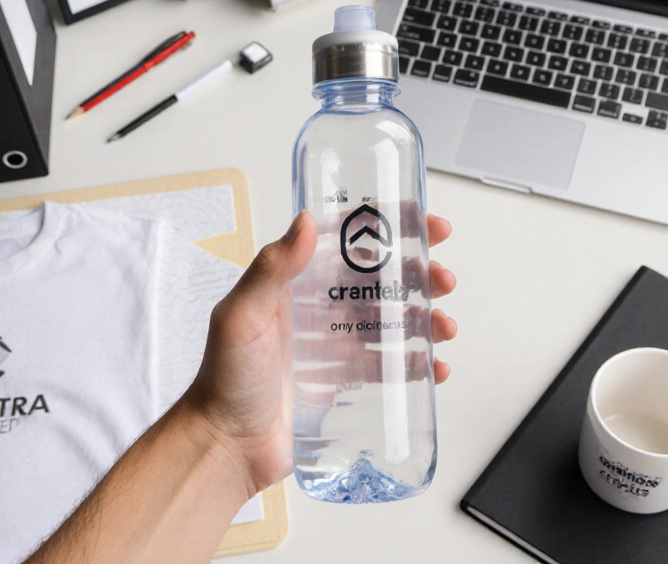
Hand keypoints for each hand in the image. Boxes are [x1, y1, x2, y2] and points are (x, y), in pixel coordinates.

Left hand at [183, 210, 456, 497]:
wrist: (226, 446)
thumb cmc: (223, 380)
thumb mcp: (242, 316)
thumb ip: (271, 268)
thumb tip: (305, 221)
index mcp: (294, 284)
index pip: (347, 243)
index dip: (387, 228)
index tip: (420, 222)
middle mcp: (316, 310)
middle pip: (379, 281)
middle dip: (419, 276)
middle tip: (443, 280)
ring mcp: (332, 346)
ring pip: (390, 321)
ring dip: (424, 319)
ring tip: (444, 327)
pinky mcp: (342, 382)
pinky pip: (387, 366)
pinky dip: (416, 364)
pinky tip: (434, 367)